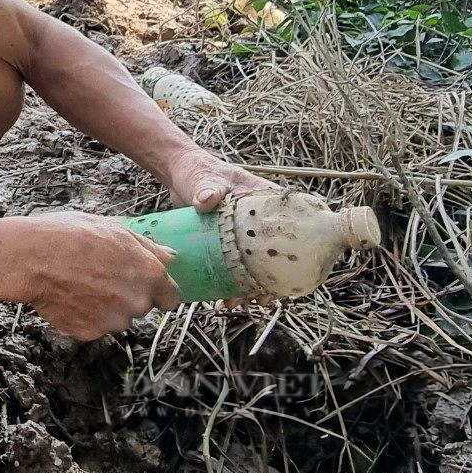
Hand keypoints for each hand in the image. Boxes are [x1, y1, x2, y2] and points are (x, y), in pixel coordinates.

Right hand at [23, 211, 179, 340]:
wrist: (32, 258)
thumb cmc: (70, 236)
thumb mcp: (114, 228)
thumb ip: (148, 247)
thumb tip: (170, 257)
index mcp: (149, 274)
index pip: (171, 298)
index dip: (159, 291)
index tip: (147, 285)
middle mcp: (137, 302)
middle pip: (142, 307)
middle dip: (128, 295)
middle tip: (103, 275)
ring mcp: (113, 321)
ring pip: (117, 318)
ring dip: (107, 307)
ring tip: (82, 282)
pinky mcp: (90, 333)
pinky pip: (94, 326)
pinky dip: (85, 315)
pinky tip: (70, 294)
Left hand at [162, 149, 281, 306]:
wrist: (177, 173)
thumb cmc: (196, 170)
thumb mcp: (203, 179)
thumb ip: (206, 188)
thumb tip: (207, 200)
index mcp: (261, 199)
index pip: (290, 225)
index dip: (294, 252)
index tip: (288, 275)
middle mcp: (256, 219)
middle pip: (272, 253)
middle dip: (269, 279)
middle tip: (258, 298)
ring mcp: (241, 232)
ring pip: (253, 264)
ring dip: (247, 286)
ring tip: (234, 302)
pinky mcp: (225, 241)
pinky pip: (234, 265)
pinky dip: (230, 282)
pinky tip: (221, 295)